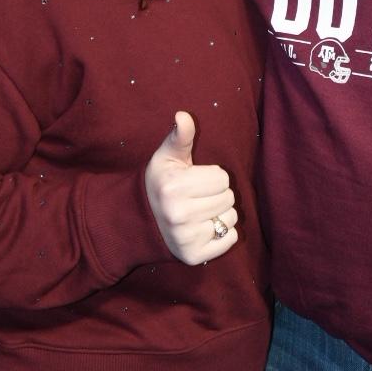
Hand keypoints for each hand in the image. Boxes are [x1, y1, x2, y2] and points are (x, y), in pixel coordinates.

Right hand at [144, 111, 237, 264]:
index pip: (222, 177)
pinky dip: (223, 234)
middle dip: (217, 194)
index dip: (211, 176)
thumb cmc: (160, 183)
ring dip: (221, 214)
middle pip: (229, 197)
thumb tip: (183, 115)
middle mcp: (179, 215)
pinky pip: (230, 239)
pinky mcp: (194, 256)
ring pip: (231, 218)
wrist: (140, 221)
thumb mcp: (166, 157)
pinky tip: (203, 228)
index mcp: (175, 188)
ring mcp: (186, 238)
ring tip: (200, 212)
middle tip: (197, 197)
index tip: (195, 181)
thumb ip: (180, 136)